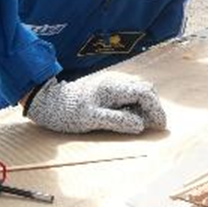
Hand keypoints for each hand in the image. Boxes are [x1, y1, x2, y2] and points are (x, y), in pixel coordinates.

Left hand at [25, 73, 165, 134]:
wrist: (48, 102)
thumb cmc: (67, 112)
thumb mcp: (92, 120)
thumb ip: (118, 121)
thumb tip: (141, 125)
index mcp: (113, 87)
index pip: (145, 93)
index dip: (156, 109)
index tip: (159, 125)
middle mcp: (115, 81)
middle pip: (145, 89)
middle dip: (152, 107)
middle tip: (152, 125)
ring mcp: (111, 82)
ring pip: (137, 90)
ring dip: (143, 106)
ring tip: (139, 123)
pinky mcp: (106, 87)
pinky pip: (128, 92)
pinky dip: (134, 104)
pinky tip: (127, 116)